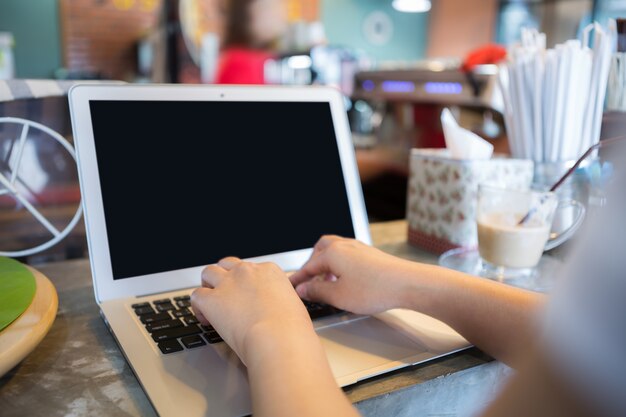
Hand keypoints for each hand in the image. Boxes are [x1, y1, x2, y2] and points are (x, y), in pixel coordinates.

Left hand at [191, 257, 312, 364]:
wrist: (278, 337)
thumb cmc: (291, 329)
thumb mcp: (293, 306)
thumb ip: (281, 302)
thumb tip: (279, 311)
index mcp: (269, 271)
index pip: (251, 268)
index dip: (245, 282)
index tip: (245, 296)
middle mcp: (247, 272)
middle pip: (227, 264)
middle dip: (224, 277)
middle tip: (225, 294)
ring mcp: (228, 283)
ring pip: (208, 272)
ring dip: (207, 285)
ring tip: (210, 302)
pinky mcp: (212, 300)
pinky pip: (196, 295)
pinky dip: (197, 306)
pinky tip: (205, 318)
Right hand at [289, 235, 416, 314]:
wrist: (407, 284)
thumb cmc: (376, 289)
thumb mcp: (338, 296)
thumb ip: (317, 291)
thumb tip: (303, 288)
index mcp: (332, 253)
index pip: (308, 266)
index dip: (298, 279)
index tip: (291, 287)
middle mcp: (345, 245)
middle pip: (320, 250)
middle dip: (312, 265)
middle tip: (308, 281)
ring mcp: (359, 248)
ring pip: (335, 250)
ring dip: (326, 264)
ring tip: (326, 282)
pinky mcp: (370, 254)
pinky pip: (348, 255)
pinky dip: (340, 265)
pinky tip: (345, 280)